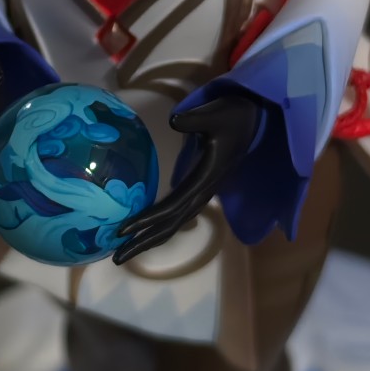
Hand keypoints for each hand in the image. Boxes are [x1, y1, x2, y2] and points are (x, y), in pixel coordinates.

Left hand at [112, 93, 261, 264]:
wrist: (252, 121)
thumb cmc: (232, 116)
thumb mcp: (216, 113)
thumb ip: (195, 119)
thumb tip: (174, 121)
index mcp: (205, 178)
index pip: (172, 206)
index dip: (148, 219)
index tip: (123, 230)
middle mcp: (203, 192)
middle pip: (171, 225)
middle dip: (144, 241)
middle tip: (117, 257)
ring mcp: (203, 193)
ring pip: (175, 223)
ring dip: (150, 238)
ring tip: (125, 250)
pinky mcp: (200, 188)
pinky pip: (178, 214)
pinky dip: (160, 226)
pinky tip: (145, 230)